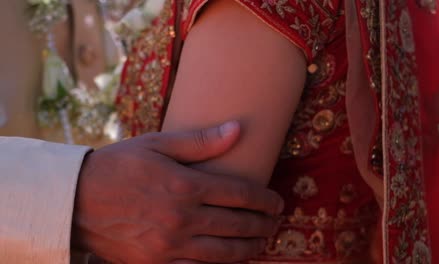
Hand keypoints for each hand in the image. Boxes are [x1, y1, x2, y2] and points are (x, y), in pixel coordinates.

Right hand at [72, 121, 282, 263]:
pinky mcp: (156, 263)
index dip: (265, 199)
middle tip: (276, 223)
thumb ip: (200, 141)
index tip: (277, 202)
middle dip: (263, 225)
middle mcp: (182, 218)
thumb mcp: (156, 144)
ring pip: (223, 253)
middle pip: (237, 225)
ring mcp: (169, 246)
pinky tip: (231, 261)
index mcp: (185, 186)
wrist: (75, 200)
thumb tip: (237, 129)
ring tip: (262, 243)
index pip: (240, 194)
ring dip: (249, 248)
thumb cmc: (117, 166)